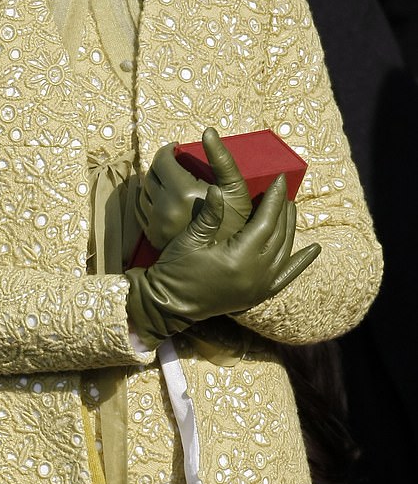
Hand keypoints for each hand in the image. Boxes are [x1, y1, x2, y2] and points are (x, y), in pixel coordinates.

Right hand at [126, 173, 320, 348]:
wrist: (170, 304)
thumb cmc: (176, 269)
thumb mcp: (190, 238)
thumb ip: (210, 214)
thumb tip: (219, 188)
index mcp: (239, 258)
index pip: (265, 221)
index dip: (273, 199)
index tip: (279, 178)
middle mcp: (256, 274)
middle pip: (279, 234)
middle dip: (283, 208)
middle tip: (284, 187)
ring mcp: (260, 287)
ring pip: (284, 251)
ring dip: (290, 227)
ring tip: (291, 206)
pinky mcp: (259, 295)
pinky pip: (286, 276)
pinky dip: (301, 262)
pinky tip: (314, 249)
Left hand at [136, 127, 252, 249]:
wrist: (227, 262)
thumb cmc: (237, 222)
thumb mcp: (235, 188)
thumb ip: (222, 158)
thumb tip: (208, 131)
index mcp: (181, 192)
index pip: (161, 160)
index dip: (168, 150)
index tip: (176, 149)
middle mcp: (163, 208)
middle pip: (150, 174)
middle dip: (160, 165)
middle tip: (173, 164)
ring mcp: (155, 224)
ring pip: (142, 192)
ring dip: (153, 182)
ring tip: (167, 180)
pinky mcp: (152, 237)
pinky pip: (140, 210)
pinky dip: (147, 200)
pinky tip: (160, 198)